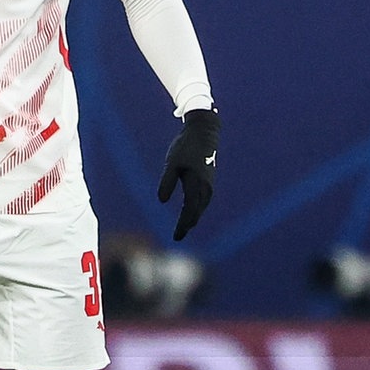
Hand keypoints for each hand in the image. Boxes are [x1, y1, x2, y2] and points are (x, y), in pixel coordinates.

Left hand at [157, 109, 219, 240]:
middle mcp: (206, 187)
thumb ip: (167, 181)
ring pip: (201, 207)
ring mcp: (209, 184)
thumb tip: (161, 201)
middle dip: (187, 225)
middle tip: (177, 236)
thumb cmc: (185, 146)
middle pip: (196, 212)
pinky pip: (203, 200)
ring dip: (192, 218)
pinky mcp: (208, 180)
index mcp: (197, 184)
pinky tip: (190, 211)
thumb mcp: (172, 162)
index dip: (182, 225)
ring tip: (184, 227)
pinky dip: (196, 209)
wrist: (204, 132)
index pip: (189, 211)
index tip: (175, 236)